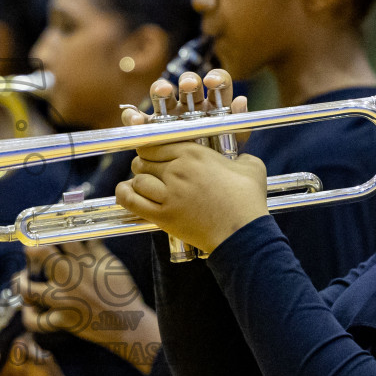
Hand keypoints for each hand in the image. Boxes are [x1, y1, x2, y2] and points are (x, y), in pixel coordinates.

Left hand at [19, 241, 159, 372]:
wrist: (130, 324)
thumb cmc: (123, 294)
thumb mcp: (112, 265)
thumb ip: (96, 248)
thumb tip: (86, 233)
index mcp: (84, 262)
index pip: (62, 238)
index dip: (49, 232)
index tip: (41, 233)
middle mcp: (70, 279)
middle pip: (42, 255)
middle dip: (31, 250)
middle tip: (29, 251)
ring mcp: (63, 301)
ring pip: (30, 289)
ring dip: (22, 282)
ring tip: (22, 279)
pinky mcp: (63, 320)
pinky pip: (37, 322)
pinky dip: (29, 316)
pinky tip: (29, 308)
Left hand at [116, 70, 268, 253]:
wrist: (243, 233)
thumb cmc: (248, 200)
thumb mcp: (251, 167)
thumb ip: (241, 155)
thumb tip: (241, 157)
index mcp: (195, 153)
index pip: (158, 142)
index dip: (152, 147)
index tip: (153, 153)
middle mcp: (178, 169)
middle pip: (144, 159)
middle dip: (144, 163)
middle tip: (149, 171)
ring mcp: (169, 193)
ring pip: (138, 179)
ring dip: (138, 181)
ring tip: (143, 185)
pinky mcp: (163, 215)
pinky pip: (132, 201)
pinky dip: (124, 195)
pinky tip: (124, 192)